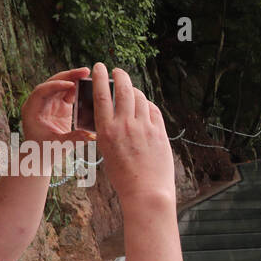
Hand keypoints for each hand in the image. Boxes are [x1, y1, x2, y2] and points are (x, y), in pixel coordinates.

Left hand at [20, 67, 92, 145]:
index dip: (56, 86)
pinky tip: (88, 85)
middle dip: (68, 76)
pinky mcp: (60, 107)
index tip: (71, 84)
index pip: (41, 91)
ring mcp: (50, 104)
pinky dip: (78, 89)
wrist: (39, 157)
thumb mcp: (58, 146)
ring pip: (61, 85)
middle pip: (52, 83)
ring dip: (74, 79)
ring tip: (88, 74)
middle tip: (84, 71)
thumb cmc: (44, 152)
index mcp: (32, 110)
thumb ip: (74, 138)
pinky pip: (68, 93)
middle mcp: (39, 103)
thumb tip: (92, 135)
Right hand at [91, 63, 174, 201]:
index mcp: (107, 130)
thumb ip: (108, 132)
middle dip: (120, 75)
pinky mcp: (160, 133)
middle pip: (123, 89)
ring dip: (134, 89)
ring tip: (130, 88)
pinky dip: (148, 104)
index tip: (99, 67)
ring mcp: (144, 127)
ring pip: (140, 98)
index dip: (100, 77)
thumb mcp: (107, 152)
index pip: (101, 95)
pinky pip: (153, 110)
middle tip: (117, 71)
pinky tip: (145, 105)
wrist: (146, 192)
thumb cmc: (124, 177)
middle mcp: (125, 125)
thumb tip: (111, 115)